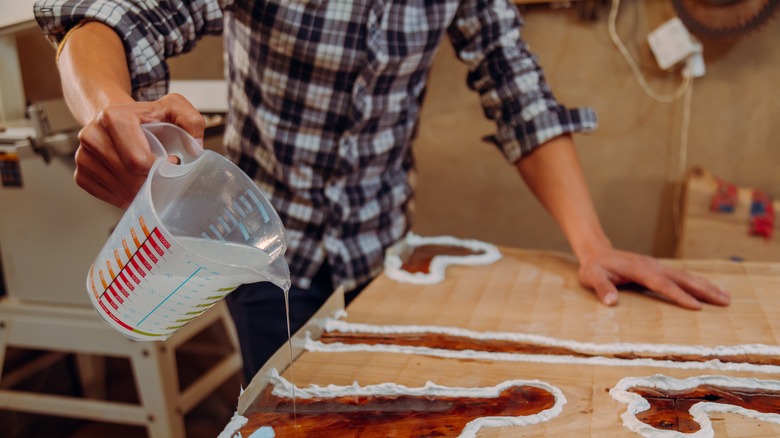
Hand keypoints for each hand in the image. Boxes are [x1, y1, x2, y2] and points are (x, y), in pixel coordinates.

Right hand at [74, 93, 204, 207]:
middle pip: (128, 178)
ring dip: (139, 191)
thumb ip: (192, 121)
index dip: (159, 169)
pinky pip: (105, 195)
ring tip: (149, 180)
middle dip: (151, 182)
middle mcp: (92, 134)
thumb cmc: (147, 117)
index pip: (137, 161)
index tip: (169, 163)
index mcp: (113, 117)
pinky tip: (133, 186)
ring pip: (118, 189)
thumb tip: (194, 149)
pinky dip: (124, 196)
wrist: (117, 118)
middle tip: (161, 175)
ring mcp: (83, 155)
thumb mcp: (174, 108)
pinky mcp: (80, 172)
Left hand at [577, 246, 730, 309]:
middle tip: (725, 301)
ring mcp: (657, 266)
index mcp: (639, 270)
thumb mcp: (592, 277)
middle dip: (704, 290)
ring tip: (726, 296)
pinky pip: (681, 276)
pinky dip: (697, 283)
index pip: (662, 284)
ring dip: (706, 286)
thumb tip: (611, 302)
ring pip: (685, 276)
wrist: (596, 251)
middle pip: (682, 279)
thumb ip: (602, 288)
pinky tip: (709, 289)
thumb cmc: (594, 267)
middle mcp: (652, 266)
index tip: (697, 307)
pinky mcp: (657, 269)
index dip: (679, 296)